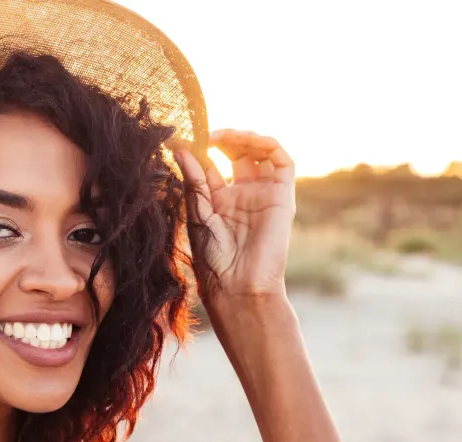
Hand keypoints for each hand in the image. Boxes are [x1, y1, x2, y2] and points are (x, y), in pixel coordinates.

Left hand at [173, 130, 295, 307]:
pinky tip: (248, 140)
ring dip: (244, 137)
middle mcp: (242, 195)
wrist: (239, 285)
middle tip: (205, 134)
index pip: (210, 165)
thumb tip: (178, 148)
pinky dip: (267, 144)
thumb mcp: (198, 214)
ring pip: (259, 153)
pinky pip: (282, 161)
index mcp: (218, 202)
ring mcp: (263, 194)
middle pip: (236, 154)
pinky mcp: (282, 196)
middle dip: (222, 139)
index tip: (179, 139)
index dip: (198, 149)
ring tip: (223, 135)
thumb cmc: (214, 260)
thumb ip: (193, 181)